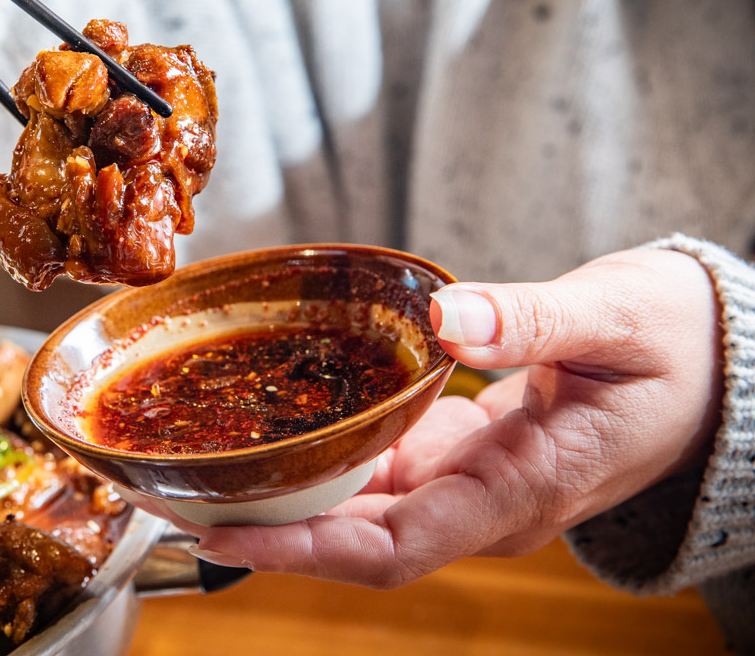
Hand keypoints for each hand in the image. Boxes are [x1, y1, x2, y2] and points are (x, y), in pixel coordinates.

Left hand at [159, 248, 724, 585]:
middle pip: (357, 540)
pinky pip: (378, 471)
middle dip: (265, 531)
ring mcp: (471, 483)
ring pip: (360, 511)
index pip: (396, 548)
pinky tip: (271, 433)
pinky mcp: (460, 454)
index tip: (226, 535)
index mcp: (523, 488)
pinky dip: (320, 460)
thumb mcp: (617, 319)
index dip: (306, 552)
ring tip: (197, 471)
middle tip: (172, 499)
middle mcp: (486, 502)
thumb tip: (447, 319)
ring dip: (281, 499)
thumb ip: (533, 320)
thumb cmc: (678, 345)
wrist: (716, 365)